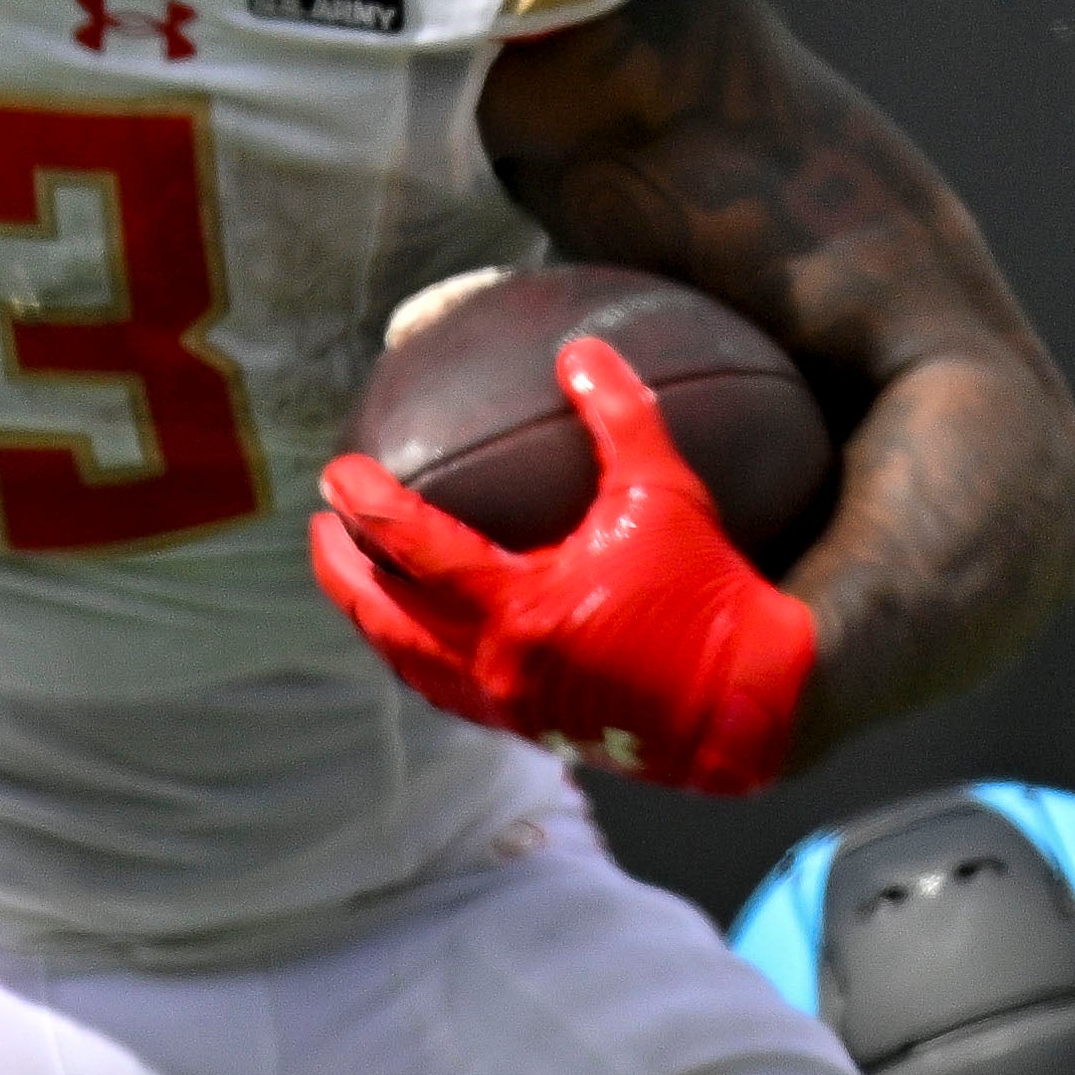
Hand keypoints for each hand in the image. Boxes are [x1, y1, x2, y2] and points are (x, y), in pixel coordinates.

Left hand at [310, 335, 820, 793]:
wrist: (752, 705)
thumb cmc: (713, 596)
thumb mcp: (669, 493)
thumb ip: (621, 417)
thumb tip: (583, 350)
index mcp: (518, 610)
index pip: (411, 551)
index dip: (365, 507)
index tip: (336, 473)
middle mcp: (497, 665)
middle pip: (383, 619)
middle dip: (341, 570)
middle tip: (321, 524)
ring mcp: (510, 703)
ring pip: (409, 663)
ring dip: (372, 618)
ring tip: (356, 577)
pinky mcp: (533, 724)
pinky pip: (449, 689)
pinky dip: (418, 654)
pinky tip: (425, 628)